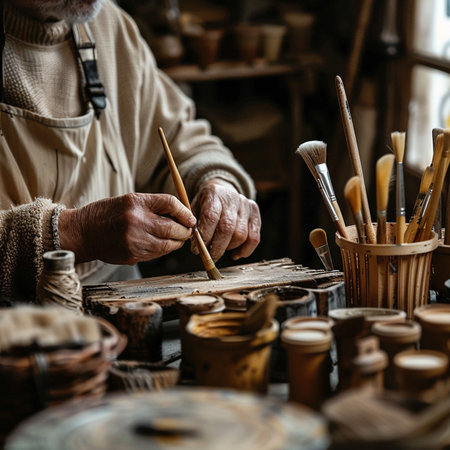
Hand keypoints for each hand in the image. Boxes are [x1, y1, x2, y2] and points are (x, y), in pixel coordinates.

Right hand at [58, 193, 195, 263]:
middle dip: (185, 231)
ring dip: (177, 242)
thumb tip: (183, 216)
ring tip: (177, 238)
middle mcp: (136, 221)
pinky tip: (162, 245)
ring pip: (168, 244)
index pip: (170, 203)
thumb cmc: (109, 214)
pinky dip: (164, 250)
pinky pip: (157, 254)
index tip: (191, 218)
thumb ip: (155, 206)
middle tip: (188, 230)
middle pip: (173, 228)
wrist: (84, 232)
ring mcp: (134, 240)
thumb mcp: (130, 200)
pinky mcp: (133, 255)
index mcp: (136, 202)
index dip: (185, 212)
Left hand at [191, 179, 260, 260]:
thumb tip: (197, 246)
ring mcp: (245, 205)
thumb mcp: (194, 209)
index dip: (205, 236)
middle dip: (217, 248)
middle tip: (209, 257)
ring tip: (220, 251)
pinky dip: (245, 250)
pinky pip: (255, 237)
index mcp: (213, 194)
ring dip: (229, 248)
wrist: (222, 192)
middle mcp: (232, 197)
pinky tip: (236, 254)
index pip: (211, 217)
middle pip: (227, 228)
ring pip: (241, 235)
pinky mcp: (254, 213)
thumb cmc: (204, 205)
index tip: (198, 250)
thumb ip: (193, 225)